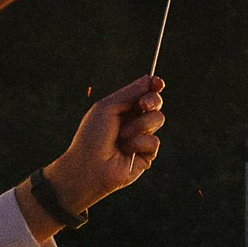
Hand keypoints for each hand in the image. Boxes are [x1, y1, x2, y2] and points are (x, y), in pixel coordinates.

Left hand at [20, 76, 162, 239]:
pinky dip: (139, 143)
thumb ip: (129, 94)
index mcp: (122, 109)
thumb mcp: (107, 108)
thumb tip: (150, 80)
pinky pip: (154, 141)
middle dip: (152, 101)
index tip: (158, 82)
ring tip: (122, 136)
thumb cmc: (92, 136)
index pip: (143, 93)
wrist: (89, 167)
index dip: (153, 86)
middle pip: (156, 103)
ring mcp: (141, 137)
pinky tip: (126, 150)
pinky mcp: (147, 154)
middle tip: (144, 105)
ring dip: (140, 126)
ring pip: (158, 120)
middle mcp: (133, 121)